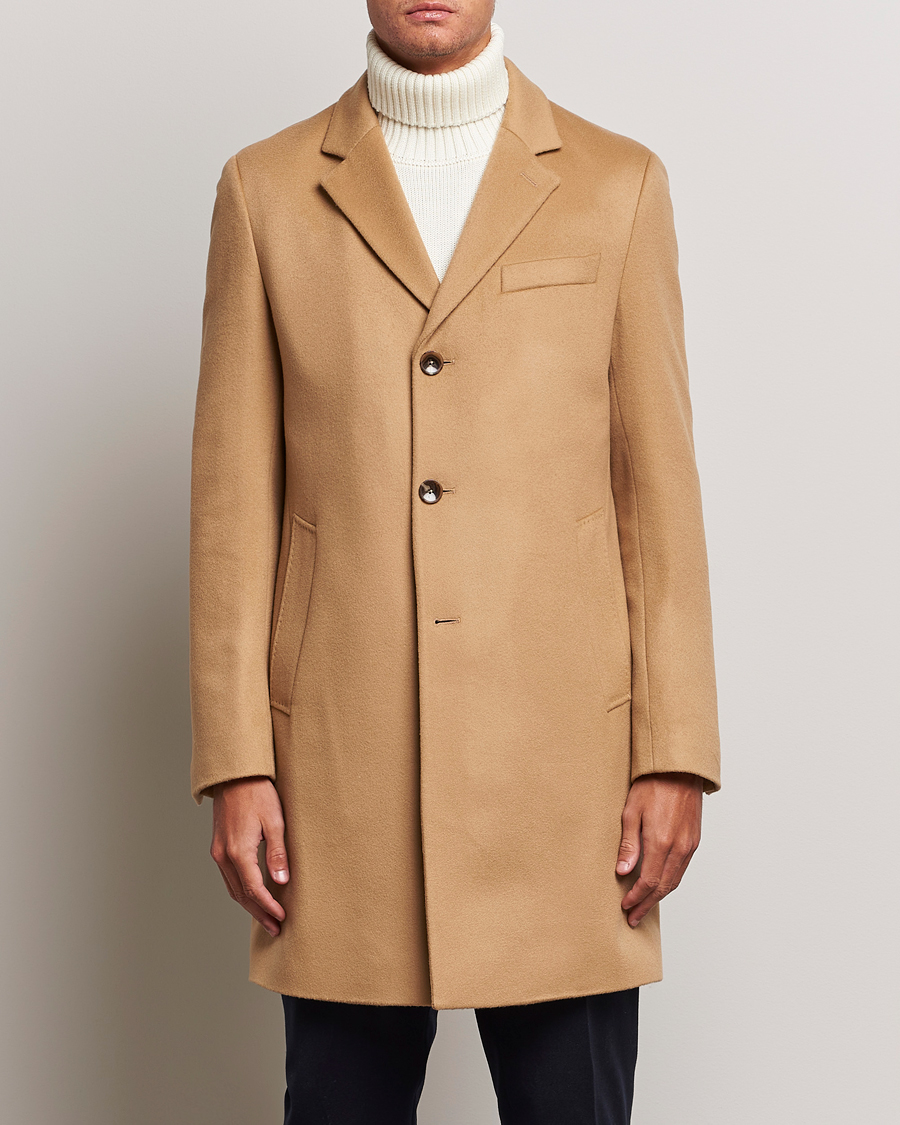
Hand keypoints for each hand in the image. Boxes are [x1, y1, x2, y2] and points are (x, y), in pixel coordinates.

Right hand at [210, 776, 289, 936]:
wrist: (234, 776)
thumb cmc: (258, 794)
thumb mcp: (274, 821)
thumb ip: (277, 853)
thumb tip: (281, 881)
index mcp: (238, 851)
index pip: (254, 889)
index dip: (268, 906)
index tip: (282, 917)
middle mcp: (223, 855)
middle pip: (241, 894)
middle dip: (259, 913)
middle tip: (276, 928)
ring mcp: (218, 852)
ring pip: (232, 888)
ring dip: (249, 905)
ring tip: (266, 918)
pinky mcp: (218, 847)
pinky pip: (228, 877)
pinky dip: (241, 891)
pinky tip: (252, 895)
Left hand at [616, 772, 702, 926]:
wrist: (679, 769)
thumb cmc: (652, 785)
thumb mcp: (631, 812)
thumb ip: (629, 844)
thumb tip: (623, 872)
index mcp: (661, 842)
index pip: (648, 881)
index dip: (636, 897)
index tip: (625, 906)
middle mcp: (679, 848)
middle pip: (663, 887)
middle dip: (647, 904)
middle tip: (634, 917)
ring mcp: (689, 845)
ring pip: (675, 880)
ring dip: (659, 896)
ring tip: (644, 907)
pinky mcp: (694, 840)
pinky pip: (682, 869)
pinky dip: (670, 882)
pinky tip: (660, 885)